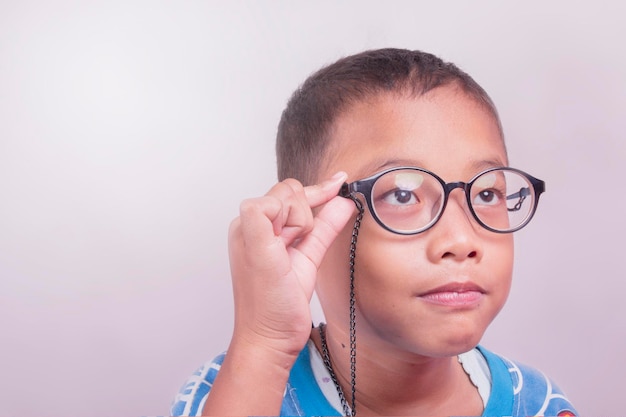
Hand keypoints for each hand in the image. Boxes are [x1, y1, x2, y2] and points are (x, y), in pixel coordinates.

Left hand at [228, 172, 354, 358]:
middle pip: (296, 198)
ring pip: (311, 212)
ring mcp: (286, 243)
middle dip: (304, 215)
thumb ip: (258, 217)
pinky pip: (321, 230)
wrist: (274, 339)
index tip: (287, 238)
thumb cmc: (263, 305)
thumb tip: (277, 197)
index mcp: (249, 224)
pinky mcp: (302, 257)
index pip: (280, 194)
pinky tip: (344, 205)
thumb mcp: (258, 254)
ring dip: (321, 214)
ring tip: (310, 243)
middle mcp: (265, 230)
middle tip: (294, 246)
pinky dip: (332, 216)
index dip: (292, 211)